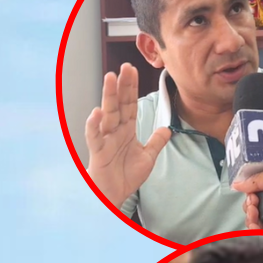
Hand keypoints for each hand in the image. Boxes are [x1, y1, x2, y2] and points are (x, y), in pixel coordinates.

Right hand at [85, 63, 171, 206]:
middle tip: (127, 67)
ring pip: (107, 114)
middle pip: (120, 104)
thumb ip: (156, 142)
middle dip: (123, 86)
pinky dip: (95, 124)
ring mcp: (105, 139)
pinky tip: (97, 113)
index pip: (130, 104)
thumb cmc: (125, 176)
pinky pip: (95, 136)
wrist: (114, 195)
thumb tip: (167, 129)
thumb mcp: (148, 157)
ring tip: (111, 78)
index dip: (132, 88)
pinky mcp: (98, 151)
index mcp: (127, 130)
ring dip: (109, 96)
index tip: (134, 70)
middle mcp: (115, 130)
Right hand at [232, 148, 262, 232]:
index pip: (255, 201)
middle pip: (254, 215)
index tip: (251, 194)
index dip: (249, 199)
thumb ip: (257, 181)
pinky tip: (255, 224)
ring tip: (254, 210)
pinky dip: (257, 233)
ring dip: (250, 219)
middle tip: (254, 201)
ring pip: (258, 227)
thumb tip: (238, 184)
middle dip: (248, 208)